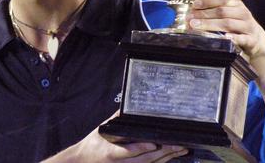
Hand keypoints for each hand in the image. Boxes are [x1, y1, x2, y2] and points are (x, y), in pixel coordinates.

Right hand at [44, 111, 187, 162]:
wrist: (83, 162)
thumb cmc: (92, 146)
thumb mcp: (101, 130)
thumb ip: (115, 120)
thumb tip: (126, 107)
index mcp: (111, 152)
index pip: (128, 152)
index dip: (141, 148)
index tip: (153, 143)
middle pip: (145, 160)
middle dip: (164, 153)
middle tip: (179, 145)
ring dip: (167, 158)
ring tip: (181, 149)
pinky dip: (161, 161)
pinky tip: (171, 156)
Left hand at [186, 0, 264, 61]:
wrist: (258, 41)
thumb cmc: (238, 26)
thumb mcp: (231, 15)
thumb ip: (216, 12)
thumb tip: (193, 12)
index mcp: (237, 5)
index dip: (207, 1)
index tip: (194, 5)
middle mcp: (243, 13)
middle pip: (222, 12)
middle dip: (204, 15)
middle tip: (190, 19)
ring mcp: (247, 26)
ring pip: (228, 24)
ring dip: (211, 25)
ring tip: (197, 27)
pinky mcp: (251, 39)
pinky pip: (241, 38)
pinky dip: (233, 38)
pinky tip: (225, 38)